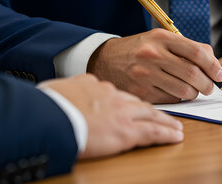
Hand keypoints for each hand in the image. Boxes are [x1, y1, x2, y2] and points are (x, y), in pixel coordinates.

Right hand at [41, 73, 183, 158]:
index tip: (133, 107)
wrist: (49, 115)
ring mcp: (121, 112)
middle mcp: (112, 95)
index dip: (128, 102)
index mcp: (94, 85)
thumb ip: (70, 91)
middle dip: (153, 111)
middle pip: (138, 103)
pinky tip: (176, 136)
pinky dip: (166, 134)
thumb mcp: (58, 89)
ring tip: (175, 127)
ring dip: (166, 122)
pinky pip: (153, 132)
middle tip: (164, 116)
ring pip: (151, 115)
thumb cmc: (46, 105)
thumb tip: (66, 93)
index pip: (117, 93)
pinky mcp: (126, 131)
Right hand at [87, 29, 221, 102]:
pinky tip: (176, 92)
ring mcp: (145, 74)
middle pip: (192, 73)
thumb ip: (185, 47)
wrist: (104, 60)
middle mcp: (153, 55)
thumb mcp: (159, 39)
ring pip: (184, 89)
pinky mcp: (141, 92)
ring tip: (194, 90)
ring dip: (195, 93)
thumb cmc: (139, 49)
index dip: (212, 65)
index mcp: (160, 38)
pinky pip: (171, 99)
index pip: (196, 51)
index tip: (219, 74)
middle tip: (210, 87)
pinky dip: (179, 98)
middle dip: (207, 83)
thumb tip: (212, 60)